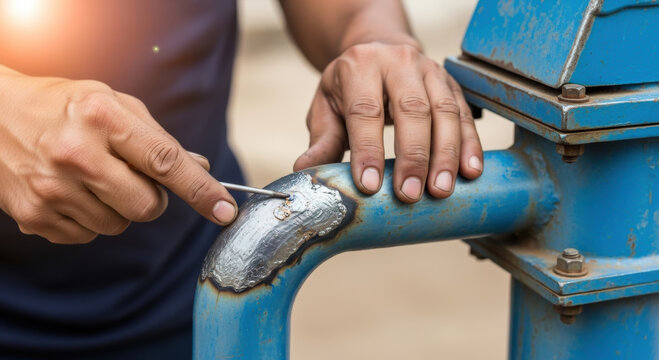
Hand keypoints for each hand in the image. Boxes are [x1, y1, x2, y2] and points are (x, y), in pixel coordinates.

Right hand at [0, 72, 236, 243]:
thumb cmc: (60, 105)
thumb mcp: (111, 103)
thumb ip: (157, 138)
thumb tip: (201, 169)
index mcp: (101, 116)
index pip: (165, 161)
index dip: (201, 190)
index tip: (225, 210)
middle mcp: (75, 152)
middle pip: (147, 206)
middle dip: (152, 199)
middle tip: (132, 177)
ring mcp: (51, 188)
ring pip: (119, 225)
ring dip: (118, 208)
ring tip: (92, 178)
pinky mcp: (33, 215)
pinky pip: (88, 235)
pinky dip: (89, 218)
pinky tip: (70, 190)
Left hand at [294, 43, 482, 202]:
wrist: (378, 48)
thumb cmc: (349, 86)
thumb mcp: (327, 106)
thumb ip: (322, 139)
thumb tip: (304, 172)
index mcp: (360, 66)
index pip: (365, 110)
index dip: (368, 149)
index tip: (369, 185)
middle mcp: (398, 63)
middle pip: (412, 110)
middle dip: (412, 156)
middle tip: (409, 194)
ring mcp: (429, 71)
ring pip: (444, 112)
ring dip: (446, 154)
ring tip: (441, 190)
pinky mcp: (451, 84)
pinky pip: (464, 114)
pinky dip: (470, 144)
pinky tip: (470, 171)